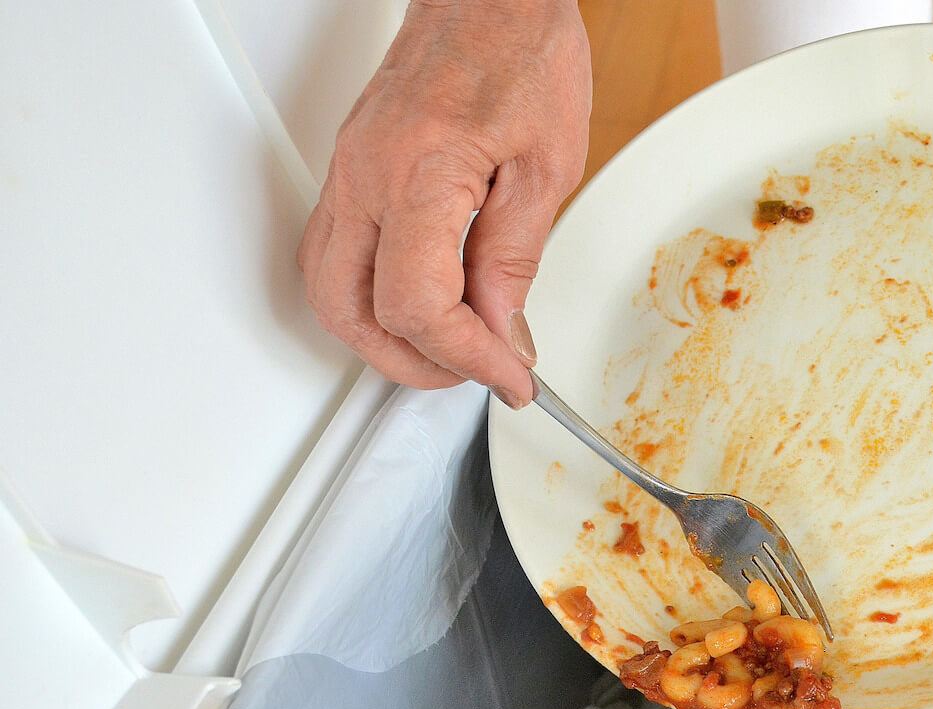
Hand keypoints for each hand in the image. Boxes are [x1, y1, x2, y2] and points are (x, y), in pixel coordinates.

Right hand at [297, 0, 589, 406]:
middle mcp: (365, 178)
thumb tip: (503, 330)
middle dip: (417, 365)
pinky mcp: (349, 170)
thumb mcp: (545, 165)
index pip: (419, 306)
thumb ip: (516, 256)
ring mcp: (347, 173)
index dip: (469, 359)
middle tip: (478, 372)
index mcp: (417, 175)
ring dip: (382, 340)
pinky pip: (332, 255)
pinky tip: (417, 306)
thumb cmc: (519, 51)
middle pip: (353, 314)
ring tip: (447, 351)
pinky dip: (368, 300)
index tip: (511, 374)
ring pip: (328, 291)